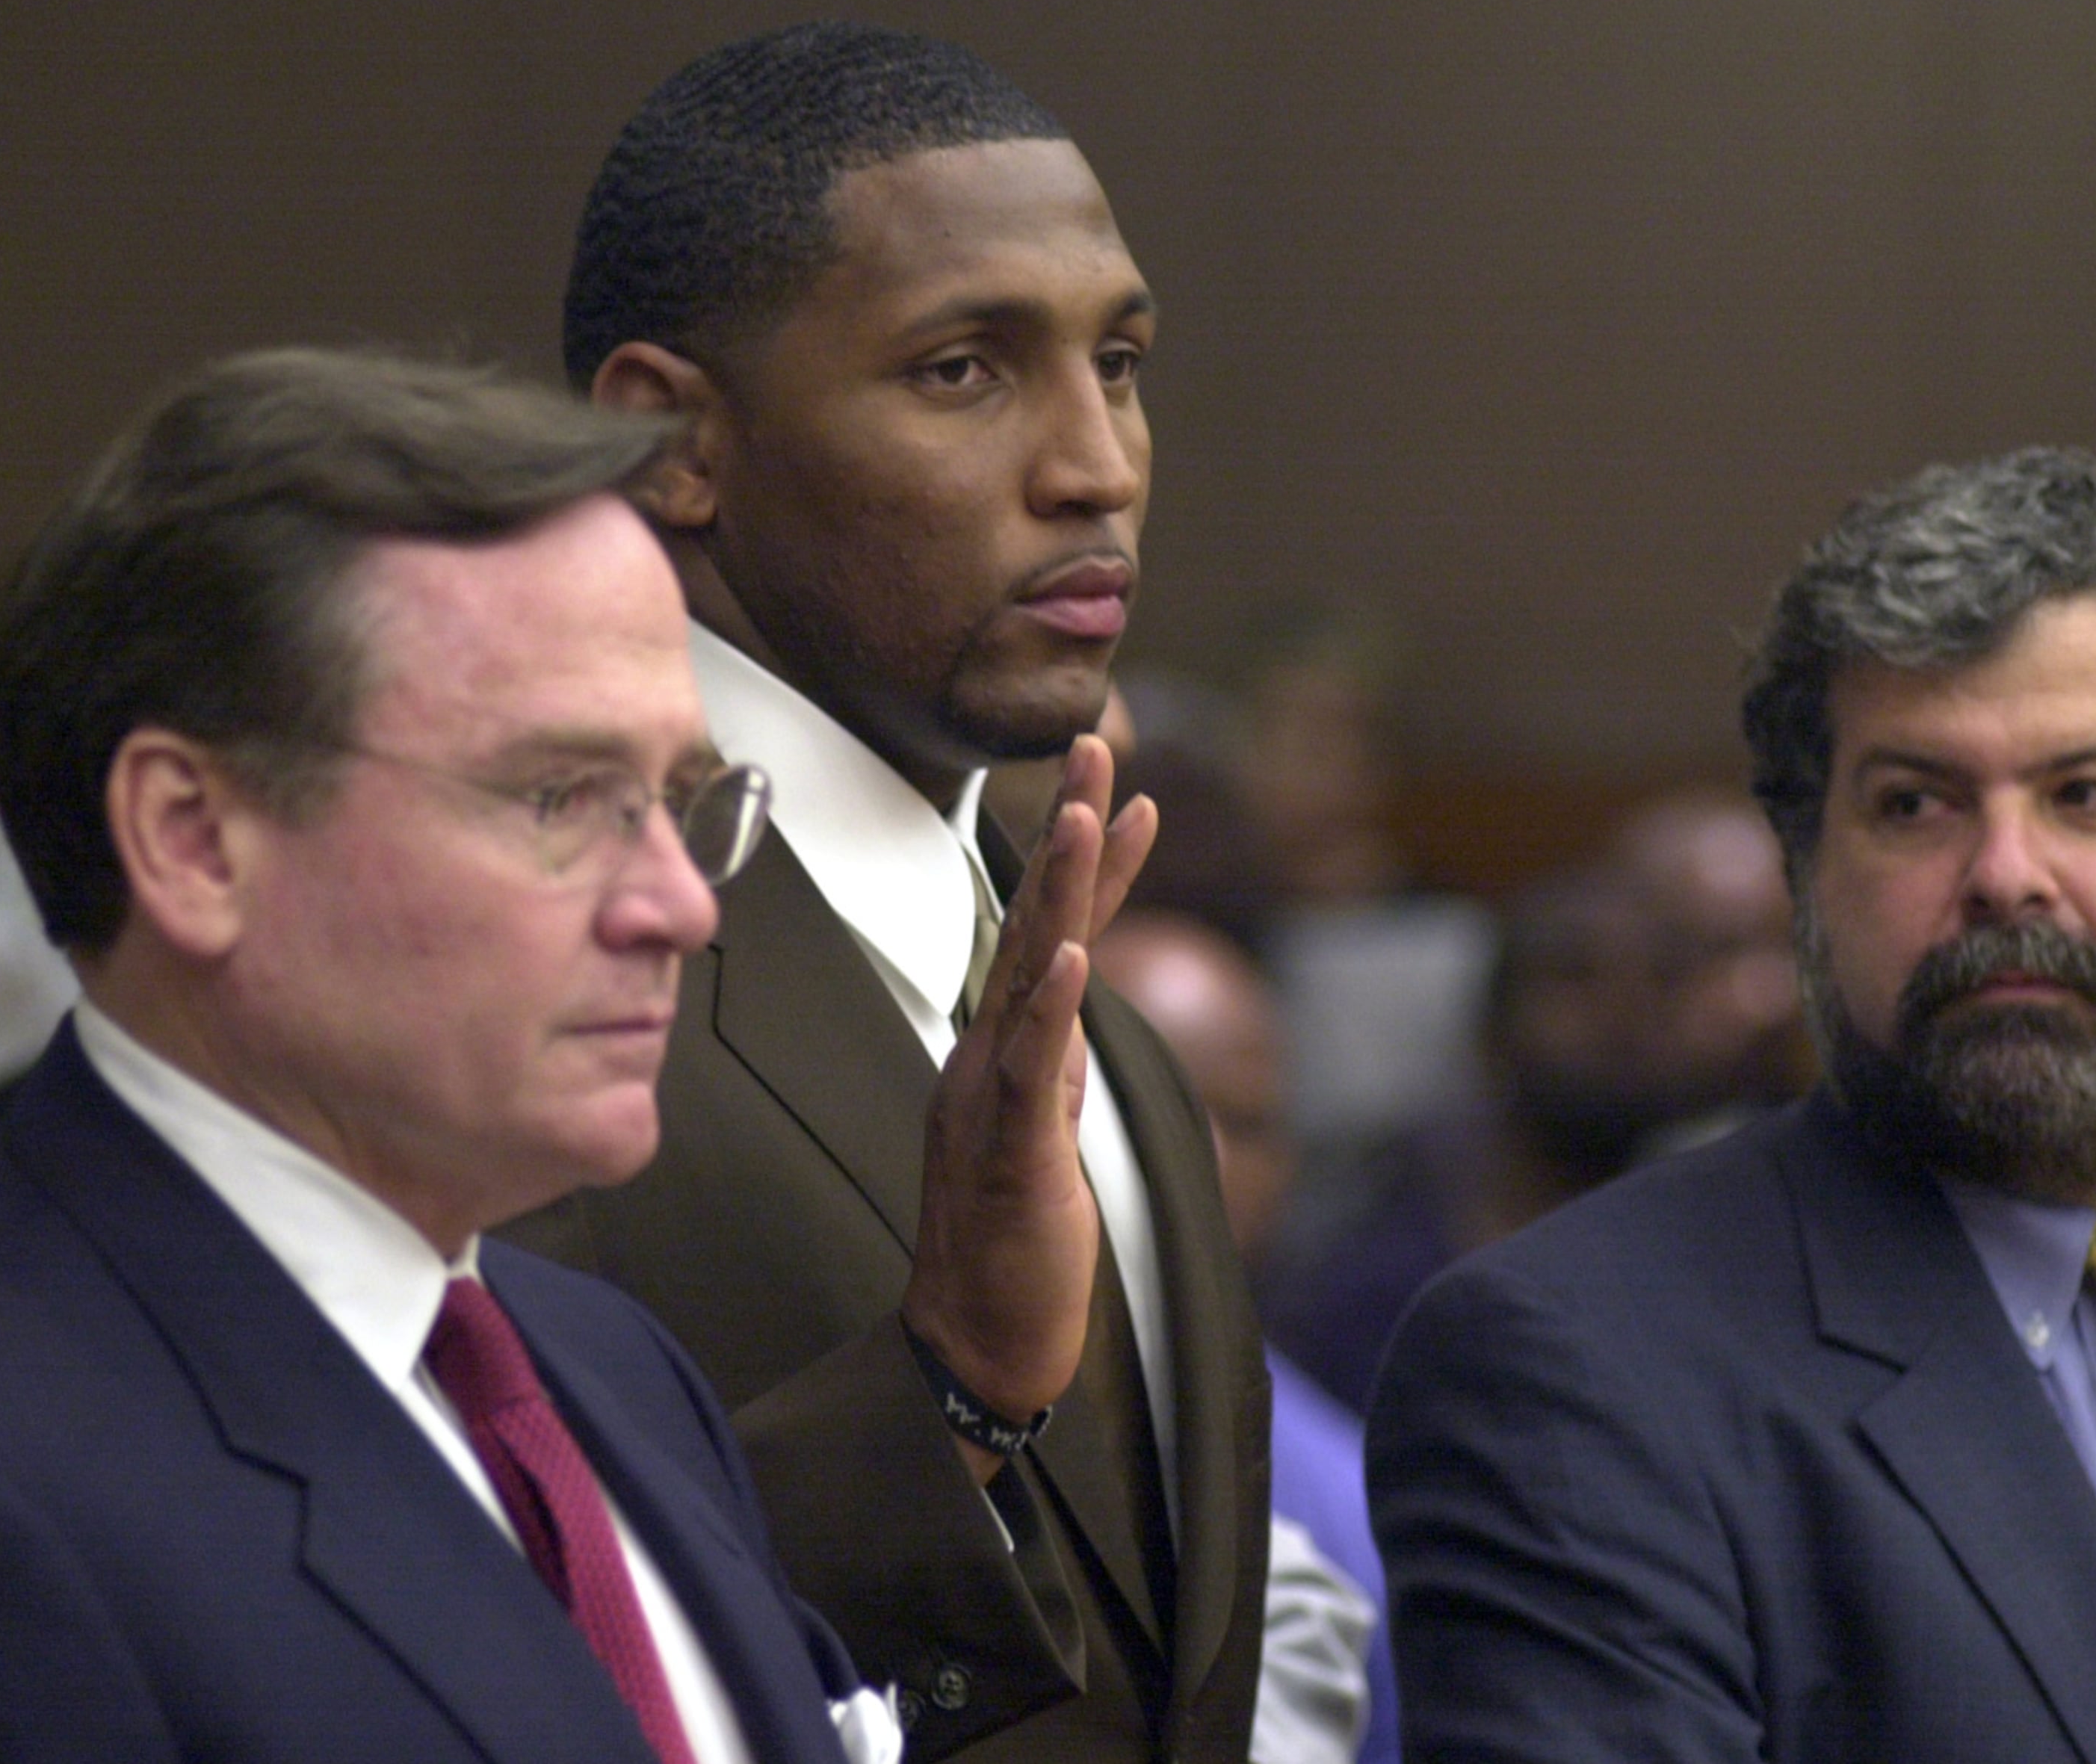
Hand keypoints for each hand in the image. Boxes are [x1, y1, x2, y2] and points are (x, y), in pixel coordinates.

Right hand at [901, 737, 1156, 1477]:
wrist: (975, 1347)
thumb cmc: (1011, 1248)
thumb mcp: (1047, 1134)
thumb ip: (1053, 1067)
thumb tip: (1070, 1013)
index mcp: (1004, 1054)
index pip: (1052, 937)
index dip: (1089, 864)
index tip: (1120, 788)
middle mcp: (991, 1060)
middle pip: (1033, 926)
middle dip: (1072, 835)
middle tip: (1096, 748)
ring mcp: (993, 1102)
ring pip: (1027, 979)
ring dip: (1060, 894)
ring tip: (1088, 815)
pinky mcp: (1009, 1156)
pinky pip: (1027, 1073)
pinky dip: (1048, 1011)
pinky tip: (1069, 957)